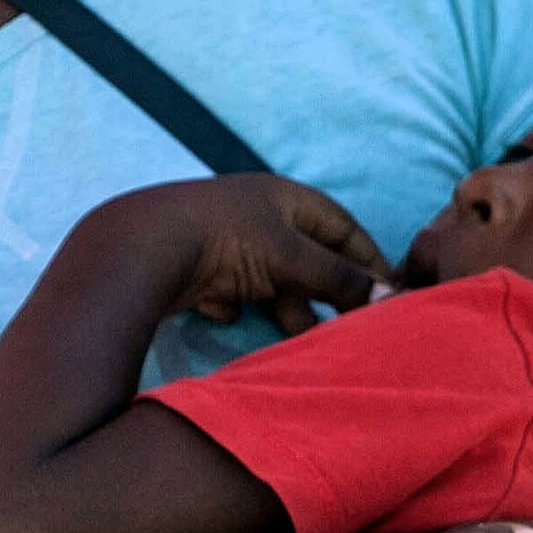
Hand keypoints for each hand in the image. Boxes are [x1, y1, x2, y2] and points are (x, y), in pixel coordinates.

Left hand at [106, 174, 388, 336]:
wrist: (144, 247)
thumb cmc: (228, 241)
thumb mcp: (292, 257)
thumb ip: (338, 279)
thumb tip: (386, 298)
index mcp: (285, 198)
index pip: (342, 226)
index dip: (368, 259)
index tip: (388, 295)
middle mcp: (257, 215)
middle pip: (307, 256)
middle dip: (326, 291)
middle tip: (348, 325)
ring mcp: (226, 241)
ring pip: (270, 279)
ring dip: (286, 306)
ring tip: (300, 335)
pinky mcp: (198, 268)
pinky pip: (230, 290)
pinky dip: (235, 304)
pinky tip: (226, 313)